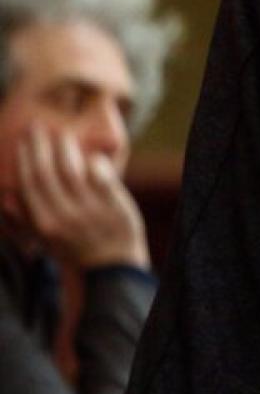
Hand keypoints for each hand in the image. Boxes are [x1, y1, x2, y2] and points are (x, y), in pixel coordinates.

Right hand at [14, 125, 149, 269]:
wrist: (112, 267)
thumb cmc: (75, 249)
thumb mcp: (44, 239)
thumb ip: (24, 219)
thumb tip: (5, 197)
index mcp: (44, 223)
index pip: (29, 184)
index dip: (25, 158)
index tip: (24, 139)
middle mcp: (64, 216)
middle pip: (47, 173)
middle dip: (39, 146)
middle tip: (37, 126)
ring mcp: (90, 210)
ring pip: (73, 170)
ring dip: (65, 148)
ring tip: (62, 134)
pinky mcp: (114, 205)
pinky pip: (101, 176)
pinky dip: (95, 162)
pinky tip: (91, 154)